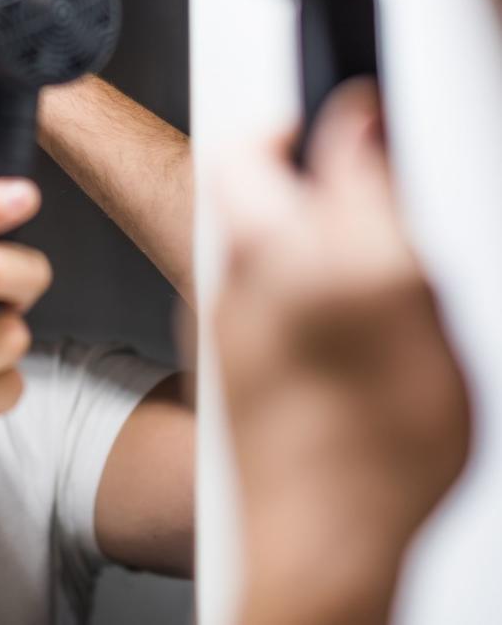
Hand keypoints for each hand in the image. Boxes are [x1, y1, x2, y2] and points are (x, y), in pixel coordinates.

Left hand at [212, 79, 470, 621]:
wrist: (313, 533)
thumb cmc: (389, 459)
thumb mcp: (439, 347)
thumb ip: (405, 254)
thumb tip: (380, 180)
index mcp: (349, 267)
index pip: (342, 145)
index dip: (356, 115)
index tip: (364, 107)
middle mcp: (268, 271)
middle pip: (243, 155)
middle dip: (276, 131)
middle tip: (312, 140)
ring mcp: (223, 298)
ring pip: (226, 205)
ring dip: (262, 190)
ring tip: (310, 214)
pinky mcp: (202, 327)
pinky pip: (223, 257)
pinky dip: (254, 247)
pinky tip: (293, 278)